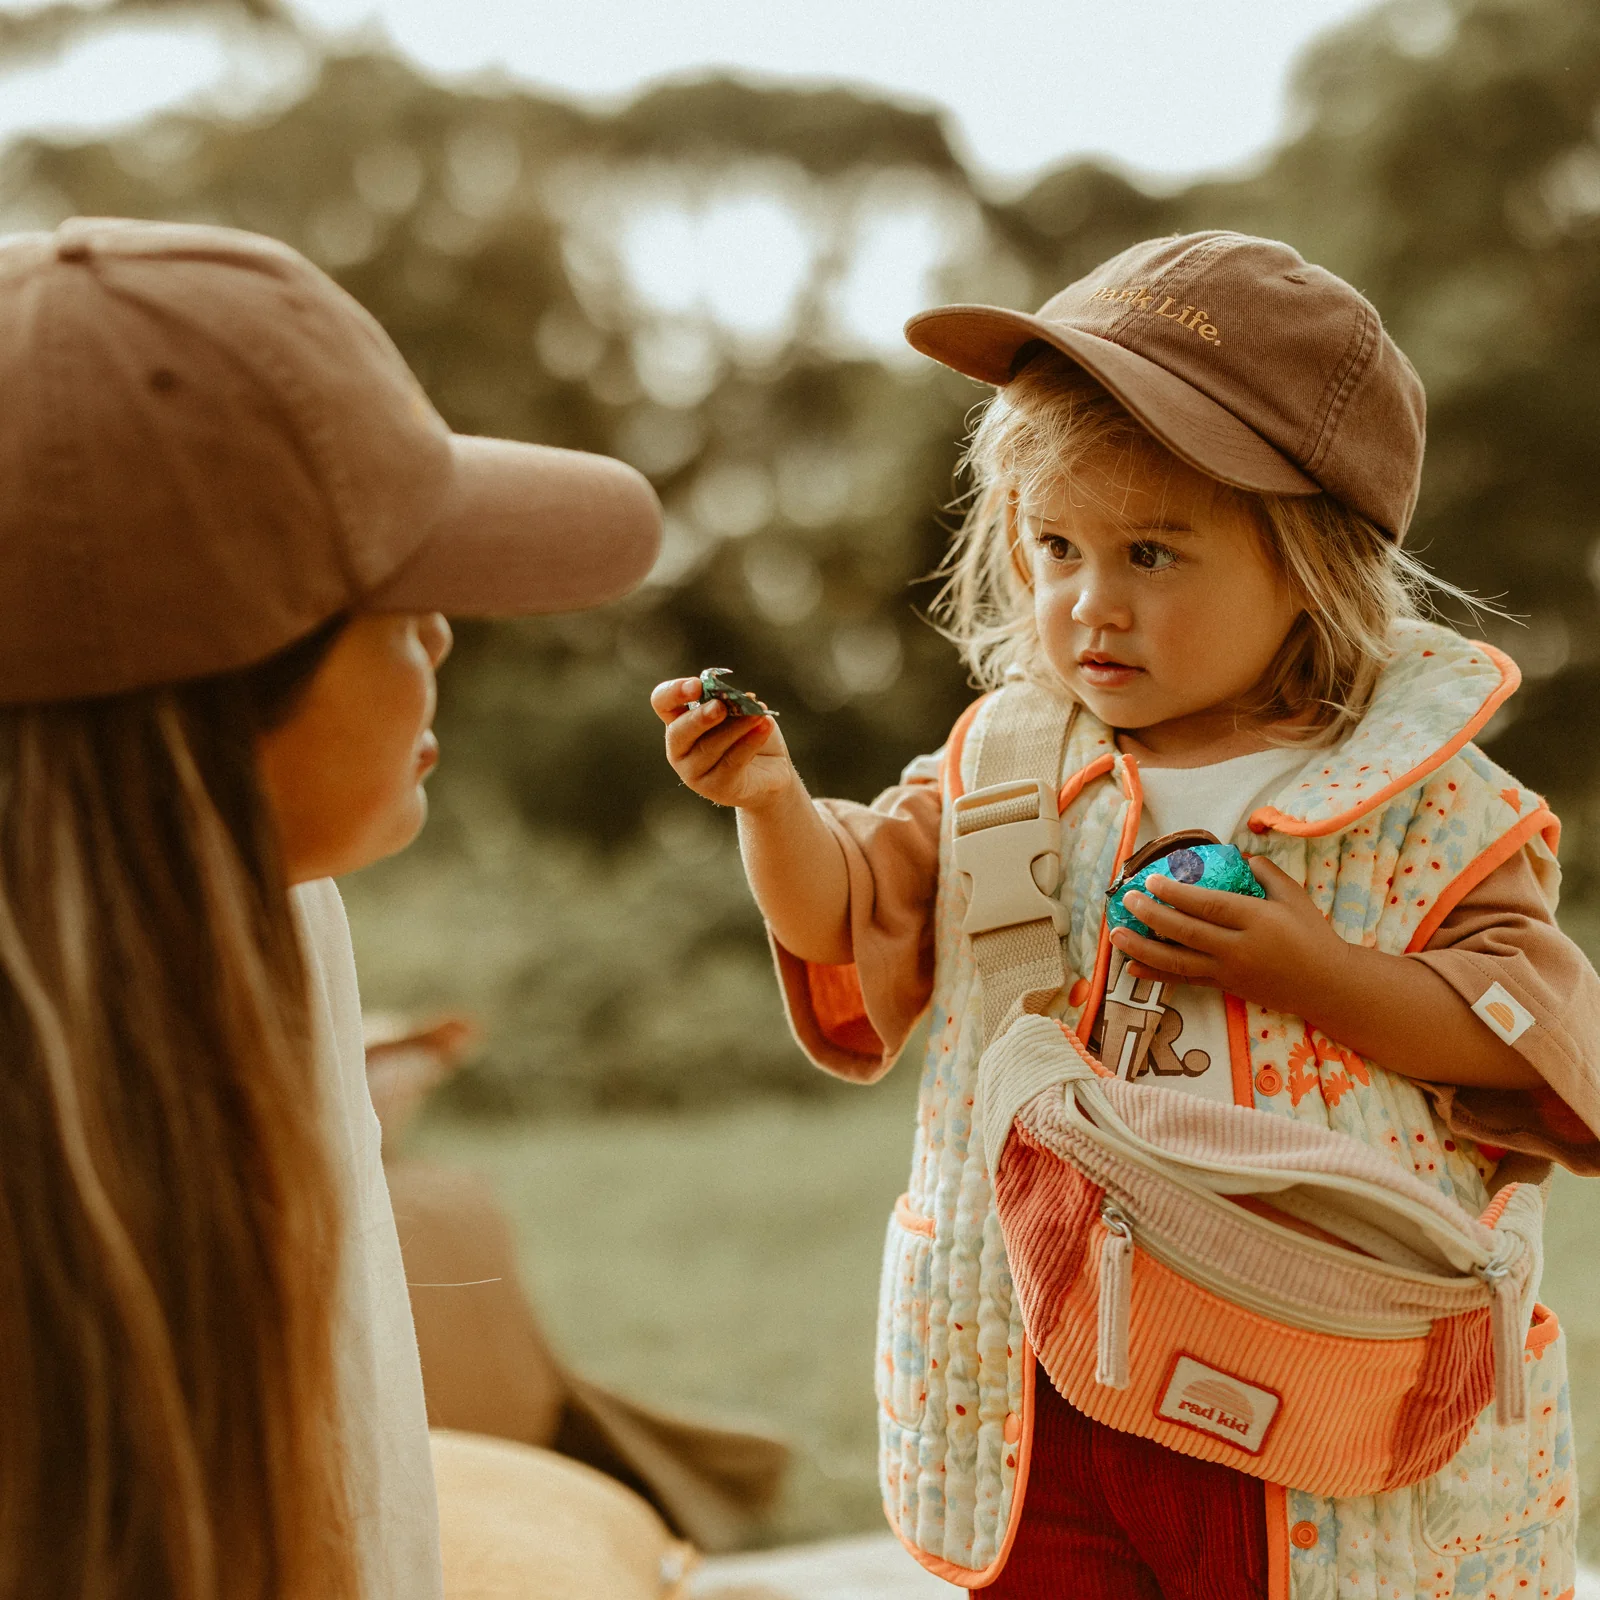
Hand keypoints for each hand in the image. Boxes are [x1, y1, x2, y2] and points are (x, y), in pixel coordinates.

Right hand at [650, 676, 796, 810]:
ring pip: (709, 747)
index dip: (674, 692)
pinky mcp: (716, 788)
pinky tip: (764, 726)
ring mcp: (694, 772)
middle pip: (679, 732)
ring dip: (735, 727)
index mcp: (679, 720)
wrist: (771, 773)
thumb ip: (736, 704)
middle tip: (720, 707)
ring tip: (758, 714)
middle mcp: (680, 748)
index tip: (697, 686)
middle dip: (699, 718)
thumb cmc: (749, 735)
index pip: (662, 702)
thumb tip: (743, 698)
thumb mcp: (741, 712)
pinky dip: (750, 742)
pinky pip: (732, 763)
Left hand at [1108, 857, 1350, 1018]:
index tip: (1151, 880)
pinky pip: (1184, 980)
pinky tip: (1131, 966)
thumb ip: (1264, 872)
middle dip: (1152, 915)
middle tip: (1127, 899)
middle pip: (1187, 932)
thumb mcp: (1294, 896)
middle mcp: (1239, 948)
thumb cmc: (1310, 934)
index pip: (1209, 905)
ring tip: (1115, 935)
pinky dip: (1156, 974)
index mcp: (1257, 920)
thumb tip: (1237, 855)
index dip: (1177, 894)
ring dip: (1143, 948)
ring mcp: (1229, 972)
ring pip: (1178, 961)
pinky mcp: (1224, 987)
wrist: (1326, 985)